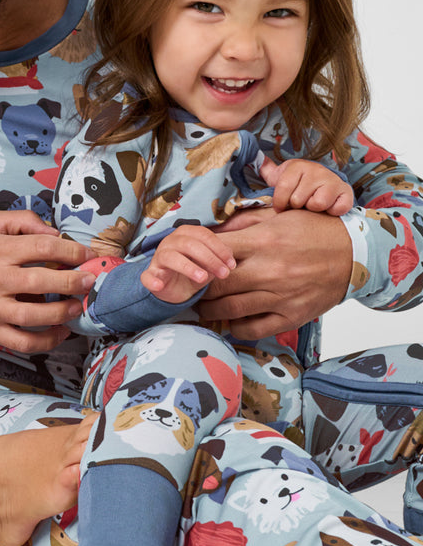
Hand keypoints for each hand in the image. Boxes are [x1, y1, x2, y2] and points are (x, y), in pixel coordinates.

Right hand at [0, 210, 94, 352]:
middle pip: (44, 281)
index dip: (71, 251)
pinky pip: (23, 342)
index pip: (43, 247)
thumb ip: (21, 221)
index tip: (86, 255)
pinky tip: (60, 332)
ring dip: (65, 312)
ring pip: (36, 316)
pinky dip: (46, 341)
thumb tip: (54, 233)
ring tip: (78, 306)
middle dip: (75, 282)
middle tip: (90, 281)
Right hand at [141, 225, 235, 303]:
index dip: (219, 248)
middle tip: (224, 273)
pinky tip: (159, 285)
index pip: (203, 235)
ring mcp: (158, 258)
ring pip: (170, 256)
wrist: (174, 289)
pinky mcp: (150, 274)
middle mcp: (170, 242)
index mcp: (185, 235)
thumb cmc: (193, 271)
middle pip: (189, 244)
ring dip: (188, 267)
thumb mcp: (208, 265)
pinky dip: (152, 280)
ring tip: (203, 278)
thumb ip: (218, 260)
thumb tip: (229, 260)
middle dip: (209, 258)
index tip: (231, 264)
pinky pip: (147, 276)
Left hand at [199, 209, 350, 338]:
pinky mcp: (292, 316)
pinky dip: (236, 328)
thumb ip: (244, 225)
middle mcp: (269, 270)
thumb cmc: (313, 231)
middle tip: (190, 290)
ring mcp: (281, 296)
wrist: (355, 253)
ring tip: (203, 307)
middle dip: (198, 289)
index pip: (215, 252)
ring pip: (230, 309)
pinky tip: (230, 321)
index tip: (191, 264)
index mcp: (263, 240)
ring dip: (210, 311)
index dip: (197, 260)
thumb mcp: (278, 216)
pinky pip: (254, 329)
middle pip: (217, 284)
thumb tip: (211, 232)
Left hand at [260, 158, 353, 214]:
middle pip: (298, 200)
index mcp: (298, 166)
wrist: (326, 185)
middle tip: (301, 202)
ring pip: (317, 204)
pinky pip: (337, 208)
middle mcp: (317, 170)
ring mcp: (333, 180)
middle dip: (297, 206)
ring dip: (313, 209)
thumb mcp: (280, 176)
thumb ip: (267, 170)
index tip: (281, 205)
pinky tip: (328, 207)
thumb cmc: (299, 184)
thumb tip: (255, 160)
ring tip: (313, 203)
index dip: (280, 202)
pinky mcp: (347, 192)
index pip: (283, 188)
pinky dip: (332, 212)